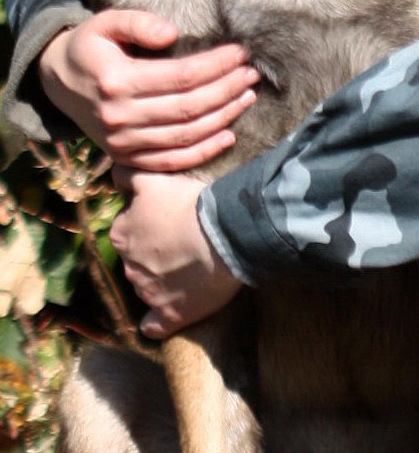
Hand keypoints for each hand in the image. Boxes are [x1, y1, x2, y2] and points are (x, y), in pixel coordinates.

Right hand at [39, 9, 258, 170]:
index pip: (180, 77)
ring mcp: (122, 143)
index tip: (240, 52)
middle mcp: (119, 117)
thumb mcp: (105, 22)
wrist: (56, 82)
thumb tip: (171, 33)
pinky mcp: (126, 158)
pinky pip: (170, 161)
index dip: (216, 65)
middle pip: (187, 108)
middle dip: (226, 90)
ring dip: (222, 118)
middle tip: (252, 73)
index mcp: (116, 81)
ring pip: (184, 136)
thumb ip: (137, 22)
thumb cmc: (90, 46)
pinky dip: (202, 152)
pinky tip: (228, 135)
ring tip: (248, 96)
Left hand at [110, 169, 242, 337]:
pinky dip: (157, 320)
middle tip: (181, 238)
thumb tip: (114, 174)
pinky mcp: (168, 316)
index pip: (127, 226)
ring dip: (161, 278)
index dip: (147, 220)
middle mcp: (128, 265)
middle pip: (136, 256)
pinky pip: (153, 325)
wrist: (224, 235)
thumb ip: (129, 177)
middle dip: (152, 250)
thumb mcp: (154, 179)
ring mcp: (147, 293)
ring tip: (189, 266)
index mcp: (122, 233)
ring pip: (146, 285)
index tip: (168, 216)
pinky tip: (168, 311)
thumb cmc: (190, 203)